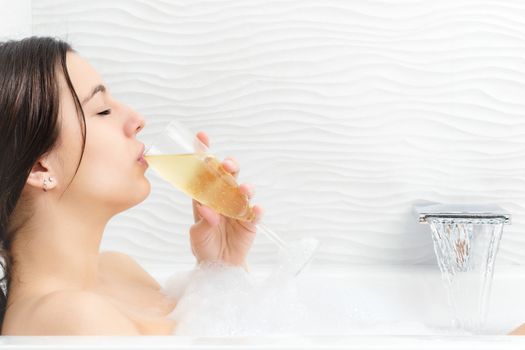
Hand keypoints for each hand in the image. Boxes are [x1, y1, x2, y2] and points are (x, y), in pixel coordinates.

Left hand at [189, 131, 263, 268]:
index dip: (204, 153)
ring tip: (243, 189)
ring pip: (244, 191)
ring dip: (245, 187)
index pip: (204, 171)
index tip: (202, 137)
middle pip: (228, 176)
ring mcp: (238, 208)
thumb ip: (203, 220)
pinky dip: (257, 210)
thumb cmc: (204, 246)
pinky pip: (255, 213)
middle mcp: (223, 198)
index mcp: (205, 196)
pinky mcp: (250, 221)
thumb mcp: (198, 233)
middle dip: (228, 166)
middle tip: (227, 165)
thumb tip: (206, 208)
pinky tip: (256, 209)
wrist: (218, 266)